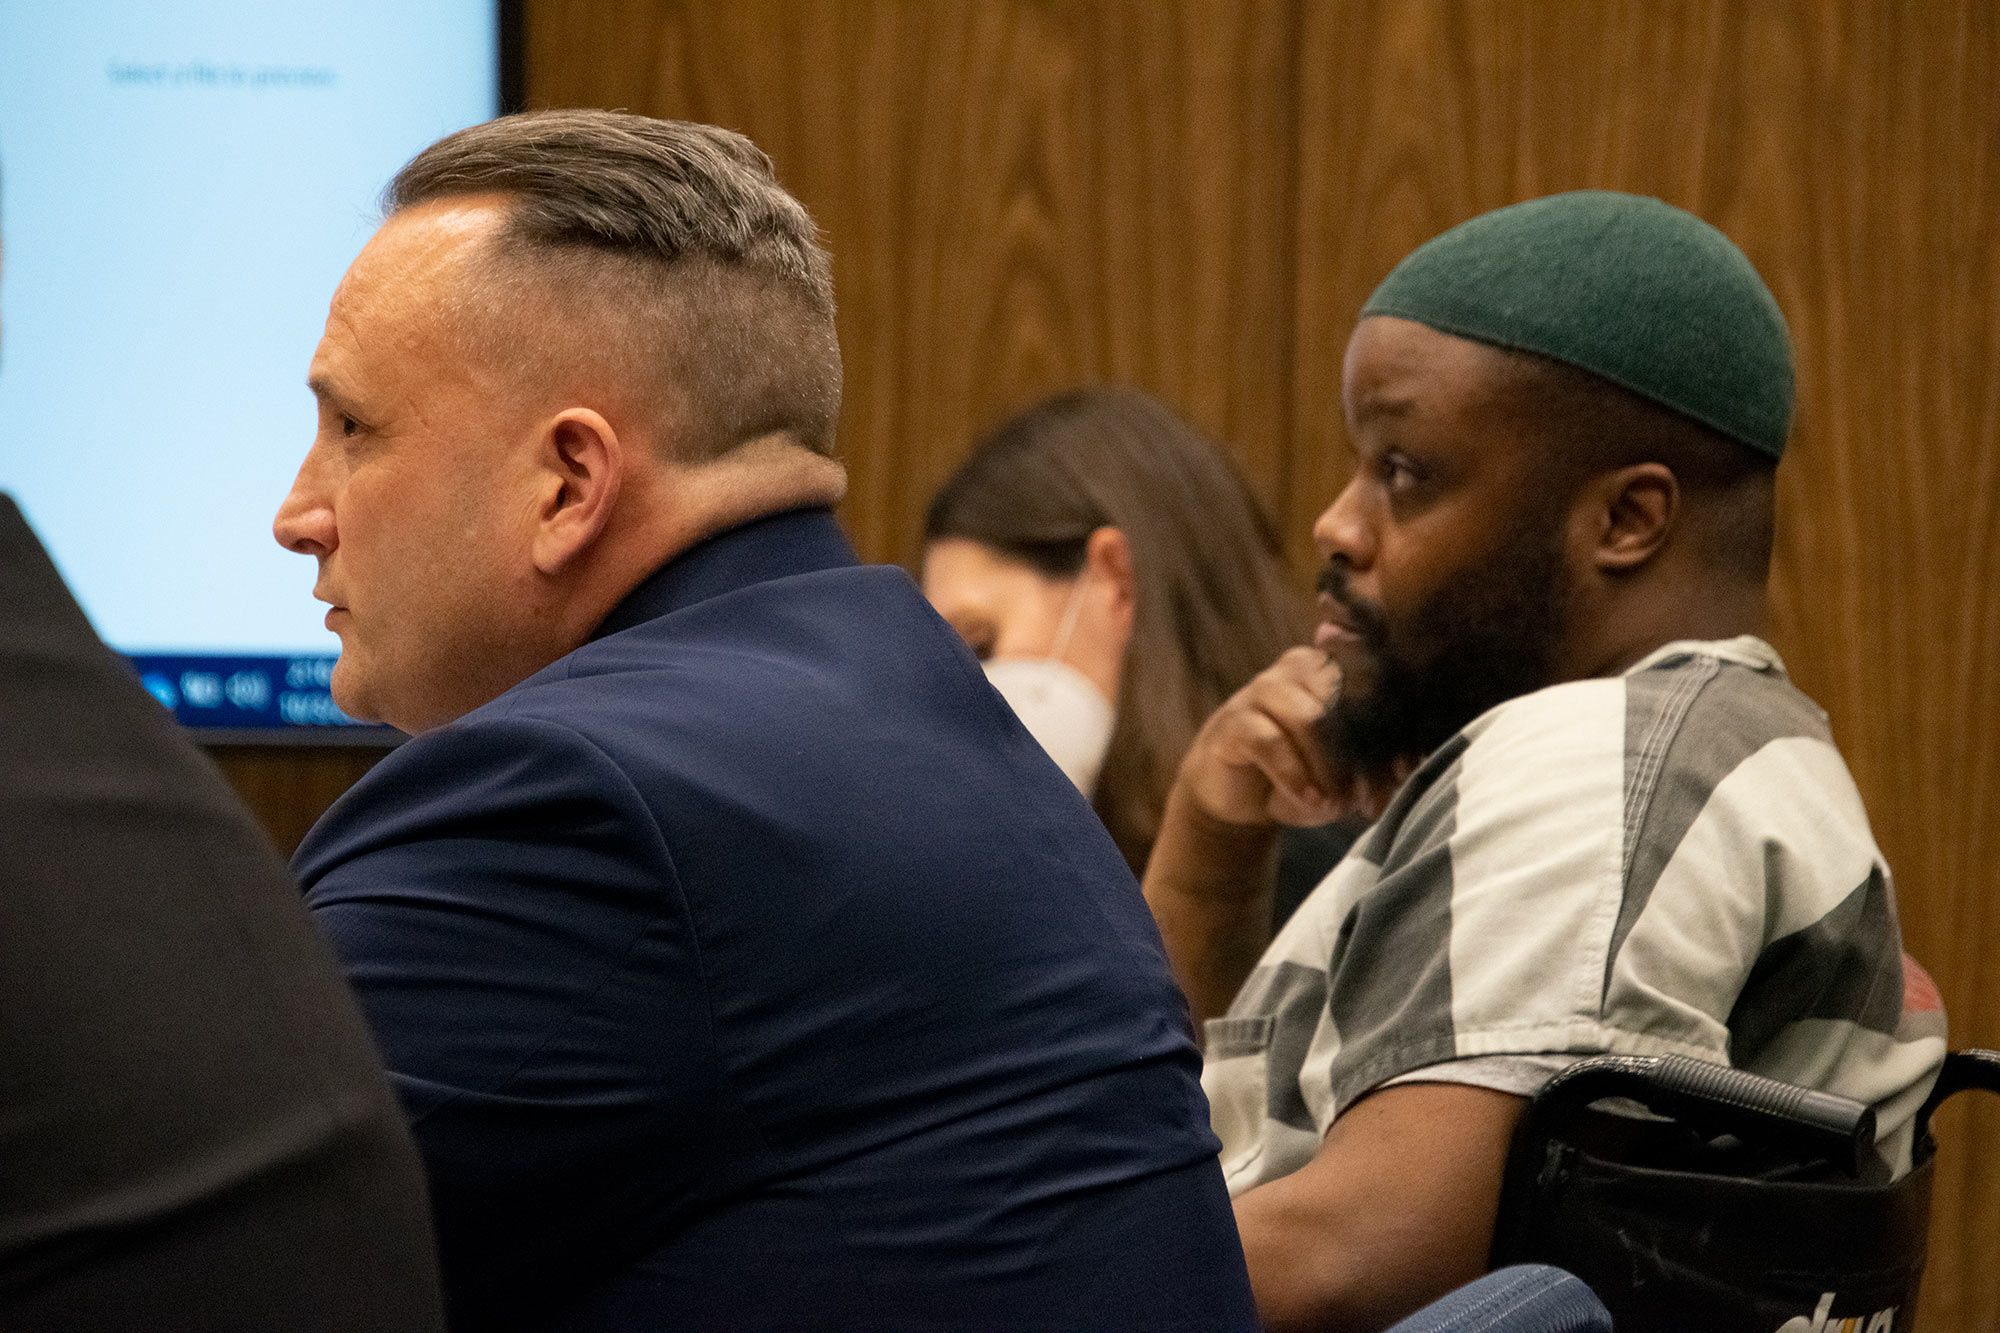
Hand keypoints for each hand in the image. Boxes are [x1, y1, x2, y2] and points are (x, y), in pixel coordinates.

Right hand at [1176, 647, 1403, 830]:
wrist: (1241, 797)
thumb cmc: (1303, 775)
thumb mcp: (1347, 770)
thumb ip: (1377, 762)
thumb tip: (1409, 767)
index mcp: (1334, 666)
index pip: (1374, 684)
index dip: (1394, 729)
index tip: (1404, 771)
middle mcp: (1300, 666)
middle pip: (1347, 703)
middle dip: (1364, 757)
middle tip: (1371, 799)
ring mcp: (1263, 688)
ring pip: (1312, 719)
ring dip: (1331, 768)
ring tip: (1338, 802)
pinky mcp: (1234, 720)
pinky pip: (1272, 742)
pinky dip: (1296, 776)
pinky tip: (1309, 799)